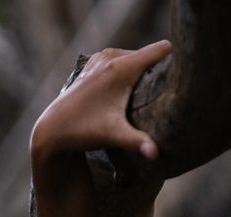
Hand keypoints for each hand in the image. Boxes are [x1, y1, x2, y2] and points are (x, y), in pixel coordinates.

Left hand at [31, 40, 172, 159]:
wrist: (51, 130)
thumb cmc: (83, 132)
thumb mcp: (113, 135)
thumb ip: (137, 141)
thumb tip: (156, 155)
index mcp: (122, 67)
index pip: (162, 49)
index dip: (173, 60)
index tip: (179, 77)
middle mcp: (111, 57)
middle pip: (150, 55)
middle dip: (158, 69)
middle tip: (164, 92)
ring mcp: (100, 58)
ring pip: (135, 58)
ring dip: (142, 71)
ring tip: (146, 93)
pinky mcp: (93, 64)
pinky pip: (120, 61)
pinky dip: (126, 71)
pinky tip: (126, 90)